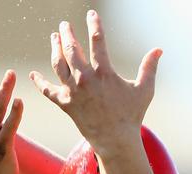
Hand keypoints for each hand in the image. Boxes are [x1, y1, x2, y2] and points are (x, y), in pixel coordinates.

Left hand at [29, 10, 160, 156]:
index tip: (92, 14)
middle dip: (67, 34)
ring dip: (54, 49)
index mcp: (104, 73)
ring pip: (58, 64)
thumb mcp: (144, 90)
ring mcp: (73, 92)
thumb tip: (159, 50)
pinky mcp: (66, 104)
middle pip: (71, 49)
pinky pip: (48, 91)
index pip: (97, 41)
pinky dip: (39, 82)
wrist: (115, 141)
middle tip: (65, 25)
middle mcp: (85, 79)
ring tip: (53, 38)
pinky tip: (32, 74)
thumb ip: (149, 68)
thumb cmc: (131, 116)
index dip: (94, 25)